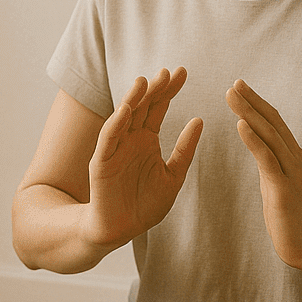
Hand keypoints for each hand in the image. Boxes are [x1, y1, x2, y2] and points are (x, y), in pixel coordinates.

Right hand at [83, 68, 203, 250]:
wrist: (120, 229)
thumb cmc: (145, 205)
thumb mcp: (173, 176)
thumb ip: (185, 150)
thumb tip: (199, 120)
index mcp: (147, 139)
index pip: (158, 107)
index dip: (170, 90)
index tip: (183, 72)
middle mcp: (130, 138)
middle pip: (142, 106)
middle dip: (155, 89)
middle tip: (170, 71)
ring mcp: (114, 148)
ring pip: (123, 117)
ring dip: (132, 99)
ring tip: (145, 81)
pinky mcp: (102, 162)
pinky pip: (108, 140)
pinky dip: (116, 124)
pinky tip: (126, 109)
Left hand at [226, 79, 301, 269]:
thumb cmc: (291, 215)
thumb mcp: (277, 182)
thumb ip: (270, 163)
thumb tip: (257, 146)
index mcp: (292, 156)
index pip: (273, 123)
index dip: (257, 103)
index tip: (239, 88)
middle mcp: (294, 158)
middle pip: (271, 122)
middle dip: (252, 101)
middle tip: (233, 84)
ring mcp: (290, 172)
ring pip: (268, 135)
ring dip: (249, 113)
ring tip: (232, 97)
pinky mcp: (283, 188)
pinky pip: (266, 159)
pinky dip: (253, 140)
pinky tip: (240, 126)